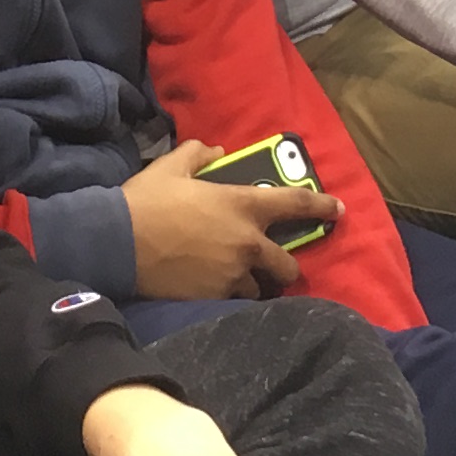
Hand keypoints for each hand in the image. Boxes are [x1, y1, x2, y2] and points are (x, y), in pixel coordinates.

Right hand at [124, 139, 334, 300]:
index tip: (338, 210)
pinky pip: (233, 302)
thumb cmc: (147, 200)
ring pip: (259, 288)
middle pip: (287, 265)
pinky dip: (229, 297)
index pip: (295, 203)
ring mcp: (232, 274)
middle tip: (271, 267)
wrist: (117, 243)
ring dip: (254, 285)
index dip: (321, 206)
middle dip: (284, 268)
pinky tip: (213, 292)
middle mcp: (247, 243)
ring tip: (237, 282)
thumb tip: (218, 154)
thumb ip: (200, 155)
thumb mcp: (172, 167)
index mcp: (242, 205)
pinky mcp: (214, 297)